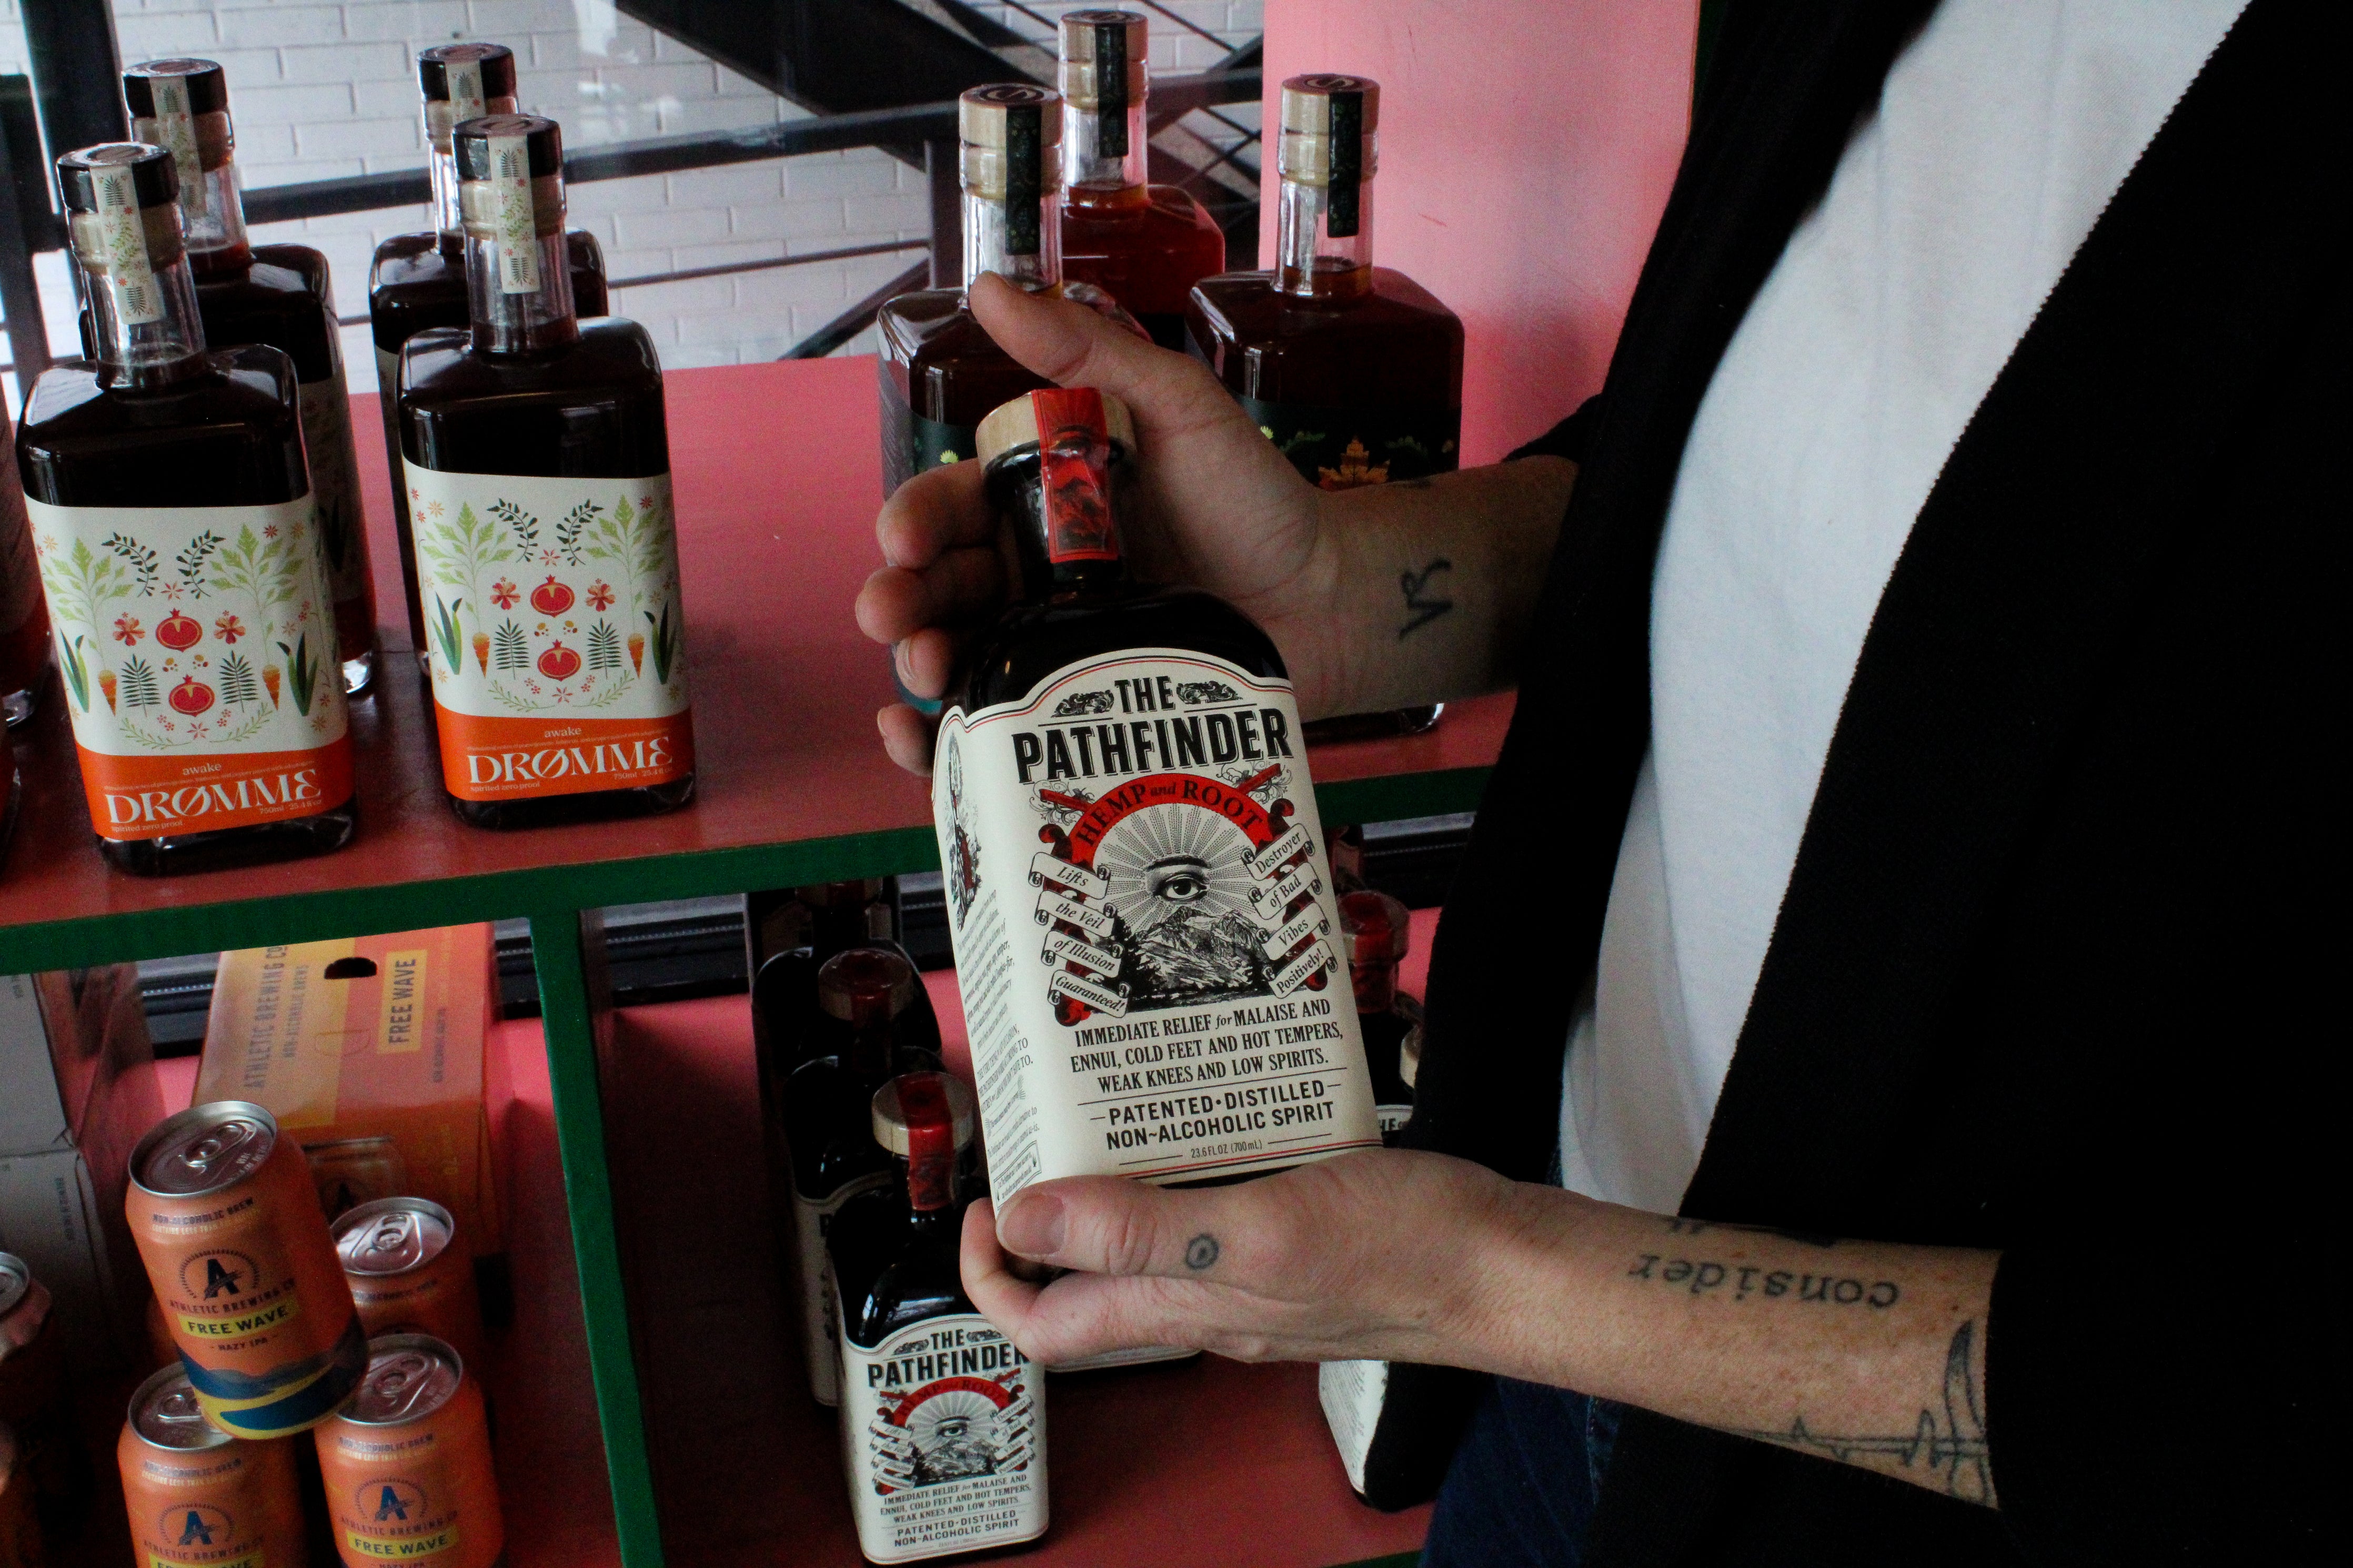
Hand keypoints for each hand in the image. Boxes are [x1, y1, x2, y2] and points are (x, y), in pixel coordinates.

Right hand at [856, 272, 1334, 774]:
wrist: (1327, 601)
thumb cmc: (1256, 499)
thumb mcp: (1179, 409)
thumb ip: (1092, 354)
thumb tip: (993, 287)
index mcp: (1038, 498)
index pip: (950, 505)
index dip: (915, 519)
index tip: (905, 538)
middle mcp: (1030, 572)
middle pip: (937, 585)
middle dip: (900, 598)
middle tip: (890, 614)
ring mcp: (1051, 643)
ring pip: (955, 656)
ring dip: (917, 667)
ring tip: (923, 677)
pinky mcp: (1078, 707)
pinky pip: (1001, 724)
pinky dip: (949, 741)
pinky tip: (923, 744)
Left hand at [958, 1148, 1533, 1366]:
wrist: (1507, 1264)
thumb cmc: (1405, 1248)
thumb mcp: (1259, 1228)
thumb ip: (1141, 1232)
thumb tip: (1026, 1219)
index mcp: (1186, 1308)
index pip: (1045, 1326)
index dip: (990, 1272)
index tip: (985, 1200)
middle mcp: (1208, 1302)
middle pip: (1088, 1283)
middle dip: (1045, 1213)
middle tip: (1044, 1130)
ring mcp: (1254, 1275)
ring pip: (1150, 1242)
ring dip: (1114, 1181)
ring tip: (1111, 1105)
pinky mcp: (1298, 1241)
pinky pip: (1214, 1212)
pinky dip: (1188, 1164)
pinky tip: (1208, 1111)